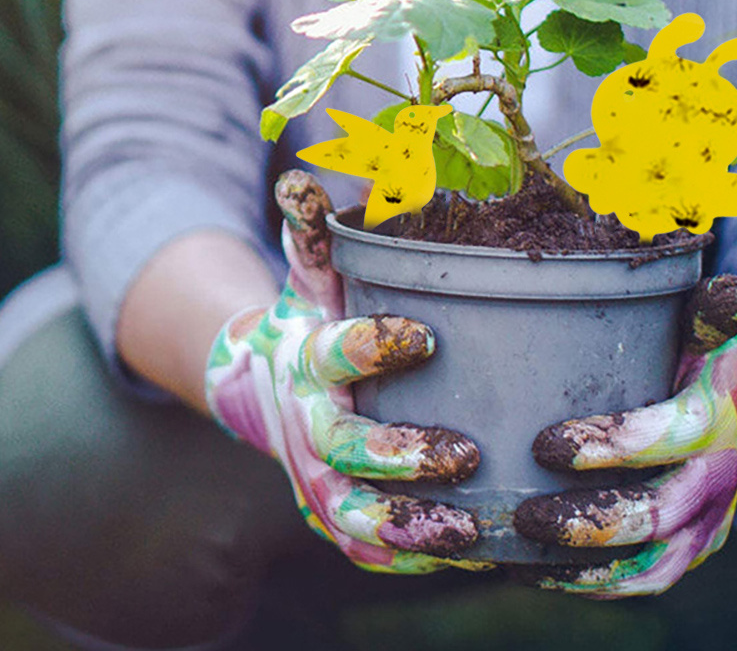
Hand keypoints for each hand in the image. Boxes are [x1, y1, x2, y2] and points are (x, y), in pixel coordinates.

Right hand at [204, 171, 483, 572]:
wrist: (268, 384)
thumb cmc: (314, 318)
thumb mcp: (315, 272)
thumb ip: (315, 228)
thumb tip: (301, 178)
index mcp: (309, 359)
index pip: (333, 354)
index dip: (372, 347)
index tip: (425, 335)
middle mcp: (307, 424)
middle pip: (341, 450)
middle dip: (399, 454)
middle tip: (464, 453)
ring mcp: (316, 476)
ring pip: (351, 515)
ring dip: (405, 526)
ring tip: (469, 527)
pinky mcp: (334, 512)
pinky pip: (363, 549)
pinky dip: (407, 558)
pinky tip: (466, 553)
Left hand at [514, 275, 736, 596]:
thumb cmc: (704, 356)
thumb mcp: (706, 326)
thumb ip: (708, 310)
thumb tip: (729, 286)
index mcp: (716, 417)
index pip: (671, 436)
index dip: (613, 445)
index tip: (547, 443)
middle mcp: (718, 479)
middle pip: (657, 514)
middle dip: (589, 519)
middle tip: (525, 512)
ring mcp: (706, 523)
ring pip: (650, 563)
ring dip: (584, 564)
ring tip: (521, 548)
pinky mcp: (690, 549)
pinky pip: (645, 582)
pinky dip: (593, 585)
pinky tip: (536, 571)